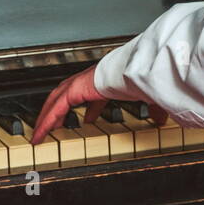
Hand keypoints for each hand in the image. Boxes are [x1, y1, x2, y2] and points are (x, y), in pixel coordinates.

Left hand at [30, 64, 167, 143]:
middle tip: (55, 125)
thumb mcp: (149, 98)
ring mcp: (82, 82)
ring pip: (57, 100)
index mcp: (108, 79)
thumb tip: (162, 119)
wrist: (140, 70)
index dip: (90, 108)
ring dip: (48, 117)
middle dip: (59, 110)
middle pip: (68, 94)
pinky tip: (41, 135)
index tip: (87, 119)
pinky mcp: (76, 89)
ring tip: (41, 133)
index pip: (94, 94)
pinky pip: (56, 108)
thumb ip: (153, 109)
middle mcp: (93, 78)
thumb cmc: (146, 78)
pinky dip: (46, 122)